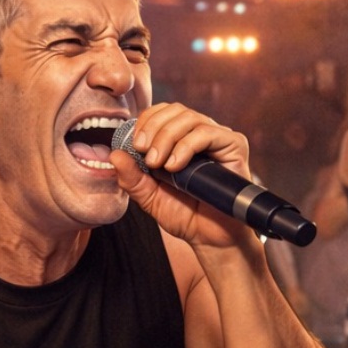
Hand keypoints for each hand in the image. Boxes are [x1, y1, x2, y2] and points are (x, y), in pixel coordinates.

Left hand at [110, 102, 255, 248]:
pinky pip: (207, 133)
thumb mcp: (149, 197)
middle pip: (174, 110)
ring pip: (189, 117)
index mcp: (180, 139)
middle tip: (143, 153)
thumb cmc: (184, 215)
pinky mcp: (234, 146)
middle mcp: (200, 133)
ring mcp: (218, 138)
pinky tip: (175, 166)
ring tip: (157, 164)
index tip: (134, 146)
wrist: (210, 238)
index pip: (161, 113)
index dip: (145, 122)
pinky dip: (186, 146)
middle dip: (153, 128)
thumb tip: (114, 154)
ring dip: (166, 137)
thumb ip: (131, 178)